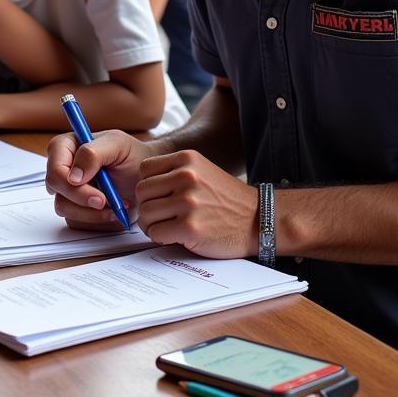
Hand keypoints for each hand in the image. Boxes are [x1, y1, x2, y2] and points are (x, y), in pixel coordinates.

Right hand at [45, 130, 150, 230]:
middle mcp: (62, 168)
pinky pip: (76, 221)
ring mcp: (66, 189)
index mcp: (65, 146)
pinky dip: (97, 219)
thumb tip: (73, 176)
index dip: (71, 185)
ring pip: (64, 208)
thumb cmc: (131, 154)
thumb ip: (93, 153)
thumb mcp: (117, 144)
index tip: (98, 195)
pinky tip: (112, 210)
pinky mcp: (75, 207)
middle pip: (56, 190)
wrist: (144, 175)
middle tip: (108, 202)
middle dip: (83, 200)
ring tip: (116, 204)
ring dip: (92, 212)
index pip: (55, 169)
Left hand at [136, 150, 258, 258]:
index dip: (148, 186)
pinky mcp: (189, 226)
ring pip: (145, 213)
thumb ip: (173, 172)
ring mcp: (188, 201)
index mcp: (187, 159)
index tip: (158, 197)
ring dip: (151, 224)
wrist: (258, 220)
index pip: (144, 169)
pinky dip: (160, 237)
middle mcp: (186, 176)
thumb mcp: (201, 171)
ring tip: (166, 227)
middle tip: (160, 216)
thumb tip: (140, 186)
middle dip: (147, 206)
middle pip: (141, 192)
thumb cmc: (226, 199)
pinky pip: (155, 232)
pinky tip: (174, 236)